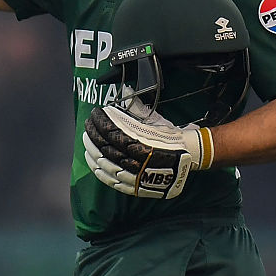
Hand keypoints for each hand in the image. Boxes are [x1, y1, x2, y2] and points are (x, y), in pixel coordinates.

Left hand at [83, 93, 213, 198]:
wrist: (189, 157)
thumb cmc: (171, 137)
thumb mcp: (156, 120)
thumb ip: (138, 108)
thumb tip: (126, 90)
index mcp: (144, 142)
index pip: (114, 131)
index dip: (101, 122)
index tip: (95, 114)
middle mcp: (139, 161)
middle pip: (108, 148)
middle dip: (94, 135)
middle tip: (87, 125)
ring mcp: (137, 175)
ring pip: (107, 164)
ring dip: (94, 152)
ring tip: (87, 142)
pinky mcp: (136, 186)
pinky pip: (113, 181)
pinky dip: (101, 172)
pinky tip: (93, 163)